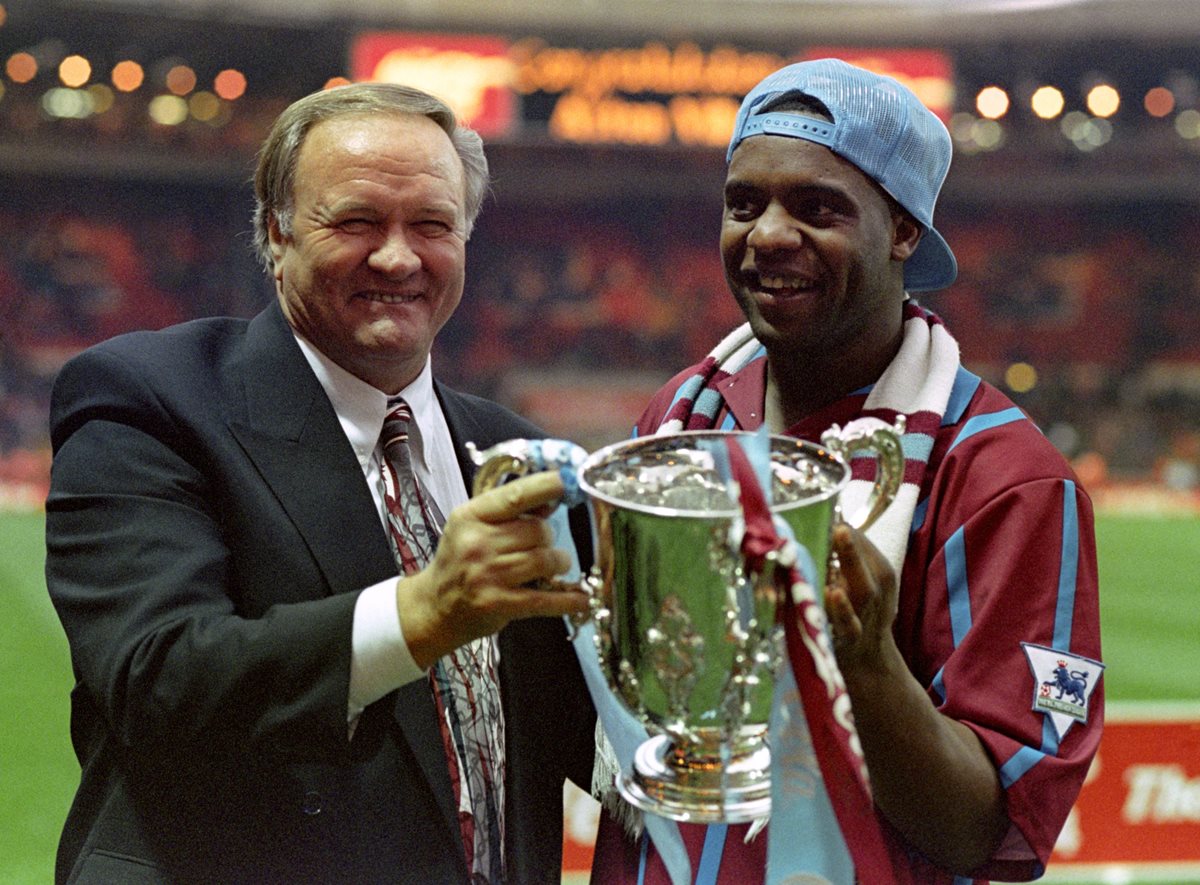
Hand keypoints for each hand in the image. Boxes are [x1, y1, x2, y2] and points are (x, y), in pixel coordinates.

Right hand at [396, 470, 587, 667]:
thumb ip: (509, 513)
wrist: (433, 607)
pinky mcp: (498, 604)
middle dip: (548, 537)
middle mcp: (477, 543)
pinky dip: (568, 599)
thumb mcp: (473, 528)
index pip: (515, 496)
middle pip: (537, 530)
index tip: (566, 481)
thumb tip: (551, 500)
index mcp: (470, 517)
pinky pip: (545, 599)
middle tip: (542, 545)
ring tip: (553, 566)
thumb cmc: (458, 563)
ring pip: (545, 560)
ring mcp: (487, 575)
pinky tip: (582, 599)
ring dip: (558, 563)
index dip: (545, 486)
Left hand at [823, 523, 898, 675]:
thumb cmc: (855, 609)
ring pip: (863, 588)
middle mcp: (877, 588)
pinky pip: (848, 622)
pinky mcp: (852, 636)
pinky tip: (832, 593)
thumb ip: (843, 554)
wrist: (869, 658)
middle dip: (852, 541)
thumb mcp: (858, 579)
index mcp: (879, 569)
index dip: (840, 525)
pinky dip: (841, 609)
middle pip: (868, 560)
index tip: (817, 511)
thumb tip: (814, 519)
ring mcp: (866, 613)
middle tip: (837, 522)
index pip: (861, 539)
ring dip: (850, 562)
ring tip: (839, 539)